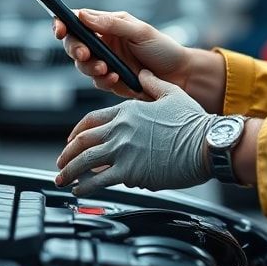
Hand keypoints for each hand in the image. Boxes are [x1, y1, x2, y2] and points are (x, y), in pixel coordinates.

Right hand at [53, 9, 191, 100]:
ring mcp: (105, 63)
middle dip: (75, 50)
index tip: (59, 29)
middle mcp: (103, 43)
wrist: (180, 76)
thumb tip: (83, 16)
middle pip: (74, 45)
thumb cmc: (162, 48)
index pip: (77, 21)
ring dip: (91, 67)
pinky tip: (117, 78)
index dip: (63, 24)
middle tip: (84, 55)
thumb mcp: (140, 31)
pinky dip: (104, 80)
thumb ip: (112, 24)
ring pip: (83, 66)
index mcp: (107, 25)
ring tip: (107, 69)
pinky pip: (98, 82)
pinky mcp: (111, 81)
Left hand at [55, 70, 215, 196]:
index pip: (92, 120)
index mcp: (128, 111)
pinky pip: (99, 181)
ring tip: (61, 180)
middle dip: (67, 154)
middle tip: (60, 164)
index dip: (77, 132)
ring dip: (69, 172)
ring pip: (85, 161)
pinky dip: (85, 187)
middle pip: (82, 141)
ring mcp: (124, 150)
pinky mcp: (130, 171)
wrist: (206, 144)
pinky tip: (79, 192)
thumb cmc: (194, 122)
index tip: (71, 140)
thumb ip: (153, 84)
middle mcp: (121, 129)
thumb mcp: (172, 94)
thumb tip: (143, 74)